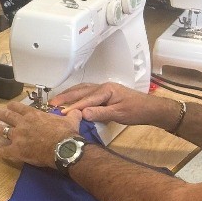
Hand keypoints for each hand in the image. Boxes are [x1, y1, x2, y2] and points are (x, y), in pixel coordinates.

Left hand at [0, 97, 81, 168]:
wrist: (63, 148)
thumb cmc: (66, 133)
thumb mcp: (70, 120)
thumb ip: (72, 115)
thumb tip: (78, 112)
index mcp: (34, 115)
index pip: (19, 107)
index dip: (12, 106)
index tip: (8, 106)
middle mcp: (22, 123)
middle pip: (5, 115)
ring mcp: (17, 136)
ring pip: (0, 130)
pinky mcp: (16, 150)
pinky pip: (4, 150)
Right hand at [53, 81, 169, 127]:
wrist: (151, 109)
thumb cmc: (136, 111)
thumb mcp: (119, 114)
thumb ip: (101, 113)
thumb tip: (82, 114)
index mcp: (106, 90)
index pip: (86, 99)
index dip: (73, 106)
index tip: (60, 113)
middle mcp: (103, 86)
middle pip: (80, 90)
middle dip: (65, 96)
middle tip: (51, 103)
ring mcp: (103, 88)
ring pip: (82, 89)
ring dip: (69, 94)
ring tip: (56, 100)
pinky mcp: (105, 93)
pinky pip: (87, 92)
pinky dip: (76, 95)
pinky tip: (71, 99)